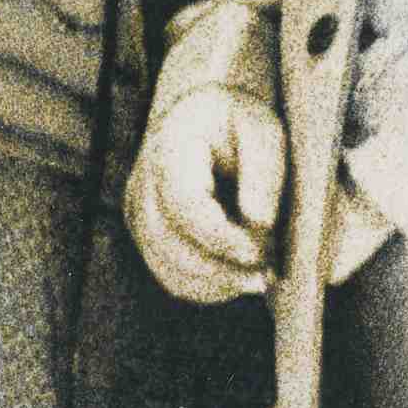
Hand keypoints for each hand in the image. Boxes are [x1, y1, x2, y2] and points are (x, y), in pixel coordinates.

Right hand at [127, 87, 284, 303]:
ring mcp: (140, 215)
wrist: (204, 120)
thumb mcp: (263, 130)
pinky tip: (240, 279)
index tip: (260, 252)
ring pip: (170, 269)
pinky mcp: (149, 237)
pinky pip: (172, 277)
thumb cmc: (239, 124)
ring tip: (260, 278)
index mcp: (170, 149)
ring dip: (218, 283)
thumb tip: (258, 223)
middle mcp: (143, 185)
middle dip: (223, 269)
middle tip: (268, 273)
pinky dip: (208, 287)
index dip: (220, 236)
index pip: (183, 204)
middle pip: (170, 244)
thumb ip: (263, 172)